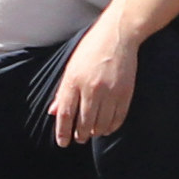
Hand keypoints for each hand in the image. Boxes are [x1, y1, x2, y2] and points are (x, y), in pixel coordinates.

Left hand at [49, 27, 140, 144]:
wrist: (117, 36)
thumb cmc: (90, 50)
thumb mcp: (71, 67)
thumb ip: (62, 91)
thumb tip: (53, 112)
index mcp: (73, 81)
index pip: (65, 113)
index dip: (63, 131)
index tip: (62, 143)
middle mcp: (91, 88)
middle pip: (84, 122)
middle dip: (80, 135)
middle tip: (79, 139)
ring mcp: (109, 92)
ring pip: (101, 124)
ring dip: (95, 132)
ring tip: (91, 133)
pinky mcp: (125, 93)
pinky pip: (118, 119)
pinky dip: (111, 127)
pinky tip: (106, 128)